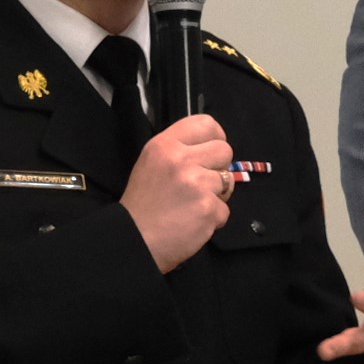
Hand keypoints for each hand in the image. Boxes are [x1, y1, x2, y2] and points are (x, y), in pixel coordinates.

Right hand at [122, 113, 234, 271]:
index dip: (215, 137)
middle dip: (219, 167)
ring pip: (228, 180)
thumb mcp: (151, 163)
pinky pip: (225, 209)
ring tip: (193, 204)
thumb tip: (209, 149)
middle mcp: (181, 160)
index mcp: (165, 145)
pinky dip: (213, 218)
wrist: (135, 240)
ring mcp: (197, 184)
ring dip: (216, 194)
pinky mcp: (208, 208)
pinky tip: (193, 221)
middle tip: (202, 182)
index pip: (206, 123)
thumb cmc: (142, 204)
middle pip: (224, 150)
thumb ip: (178, 151)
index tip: (211, 152)